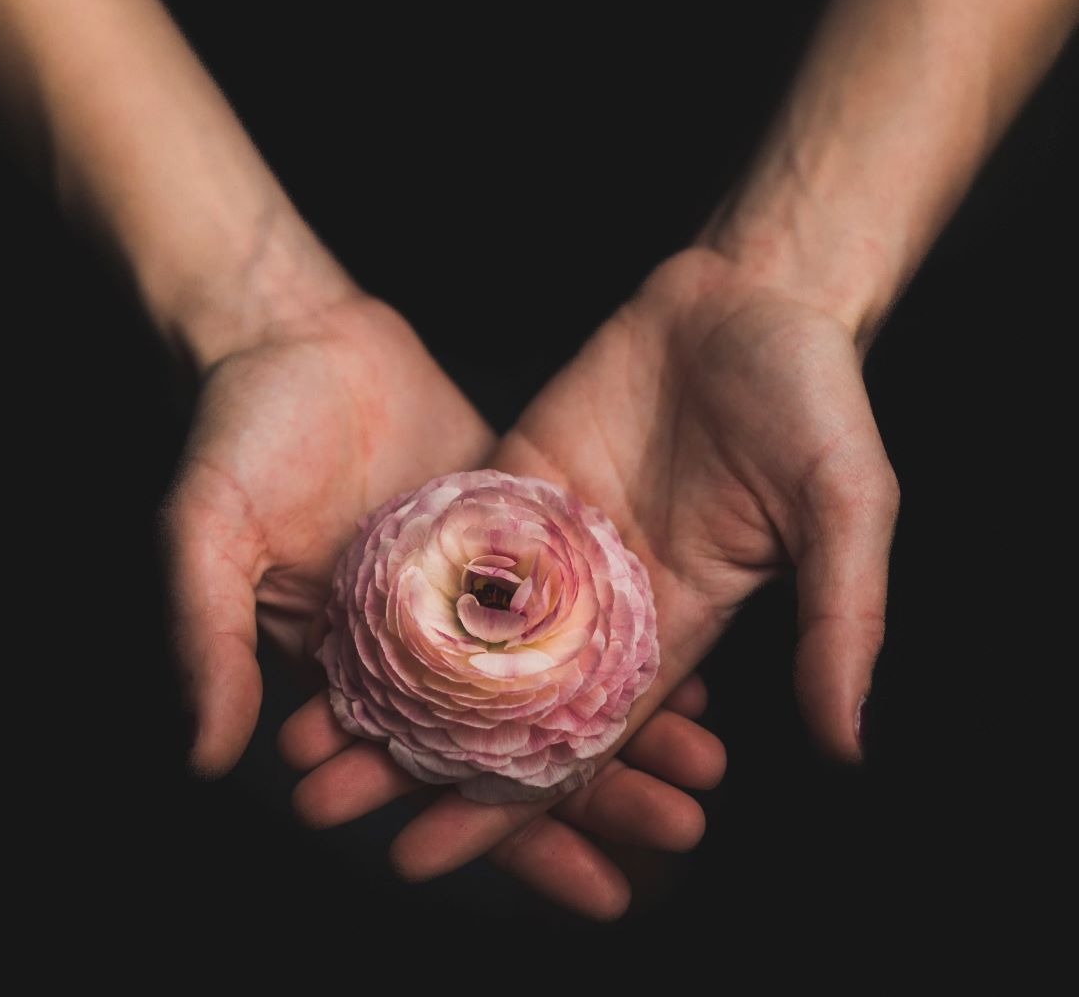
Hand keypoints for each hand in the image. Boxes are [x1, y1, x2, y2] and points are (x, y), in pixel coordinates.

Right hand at [171, 283, 725, 918]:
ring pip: (559, 677)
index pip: (435, 778)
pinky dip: (626, 636)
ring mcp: (471, 585)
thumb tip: (205, 755)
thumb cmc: (238, 431)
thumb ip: (205, 635)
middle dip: (599, 799)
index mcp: (353, 667)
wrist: (295, 333)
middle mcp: (421, 640)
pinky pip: (576, 593)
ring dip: (628, 727)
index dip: (508, 840)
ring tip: (703, 770)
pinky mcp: (510, 526)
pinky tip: (694, 670)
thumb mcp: (206, 530)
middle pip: (517, 743)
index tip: (598, 890)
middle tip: (679, 834)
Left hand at [342, 245, 896, 887]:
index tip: (423, 854)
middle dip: (418, 755)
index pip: (577, 738)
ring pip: (458, 623)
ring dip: (386, 676)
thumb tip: (847, 742)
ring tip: (305, 729)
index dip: (505, 803)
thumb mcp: (846, 507)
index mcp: (673, 623)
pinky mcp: (518, 473)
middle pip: (497, 697)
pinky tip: (332, 615)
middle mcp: (602, 595)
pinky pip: (451, 533)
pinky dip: (395, 578)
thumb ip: (841, 617)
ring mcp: (553, 534)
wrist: (751, 297)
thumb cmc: (813, 398)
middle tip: (323, 804)